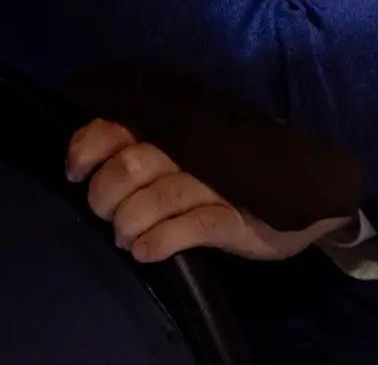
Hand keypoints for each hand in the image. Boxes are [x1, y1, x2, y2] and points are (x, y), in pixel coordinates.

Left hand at [66, 119, 350, 261]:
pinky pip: (191, 227)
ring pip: (157, 197)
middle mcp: (194, 148)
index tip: (75, 172)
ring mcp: (217, 182)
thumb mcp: (187, 150)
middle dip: (105, 194)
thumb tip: (86, 164)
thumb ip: (144, 149)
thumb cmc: (228, 169)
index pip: (120, 124)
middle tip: (105, 213)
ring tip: (125, 238)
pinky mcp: (237, 216)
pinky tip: (146, 251)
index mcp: (176, 127)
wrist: (303, 191)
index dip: (89, 146)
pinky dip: (161, 241)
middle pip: (131, 165)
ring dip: (129, 222)